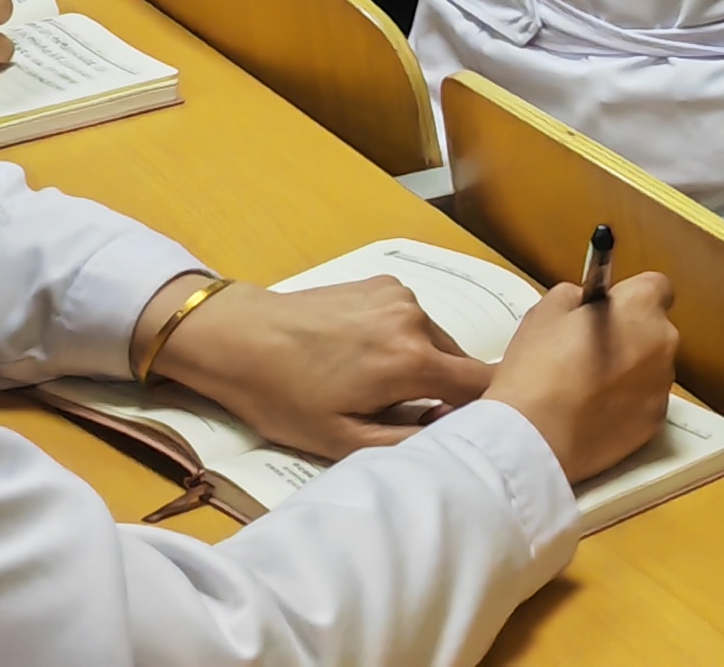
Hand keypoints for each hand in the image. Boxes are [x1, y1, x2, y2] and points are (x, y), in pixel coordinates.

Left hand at [147, 276, 497, 459]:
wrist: (241, 339)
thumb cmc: (286, 397)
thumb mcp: (343, 440)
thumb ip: (408, 439)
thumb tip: (451, 434)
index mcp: (412, 360)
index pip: (481, 384)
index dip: (481, 409)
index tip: (460, 426)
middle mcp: (416, 319)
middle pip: (459, 362)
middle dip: (444, 390)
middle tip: (404, 415)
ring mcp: (400, 295)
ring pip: (435, 340)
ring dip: (421, 364)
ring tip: (376, 385)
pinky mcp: (383, 282)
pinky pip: (411, 319)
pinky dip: (402, 339)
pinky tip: (363, 354)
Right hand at [486, 273, 677, 483]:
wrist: (537, 437)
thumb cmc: (539, 367)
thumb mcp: (547, 310)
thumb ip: (577, 296)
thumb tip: (587, 303)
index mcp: (641, 306)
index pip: (656, 286)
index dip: (629, 296)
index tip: (605, 310)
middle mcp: (663, 343)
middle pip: (654, 329)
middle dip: (629, 334)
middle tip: (589, 349)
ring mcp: (662, 387)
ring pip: (650, 368)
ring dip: (629, 370)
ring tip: (588, 386)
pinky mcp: (655, 423)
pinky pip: (645, 402)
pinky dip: (627, 404)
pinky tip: (594, 412)